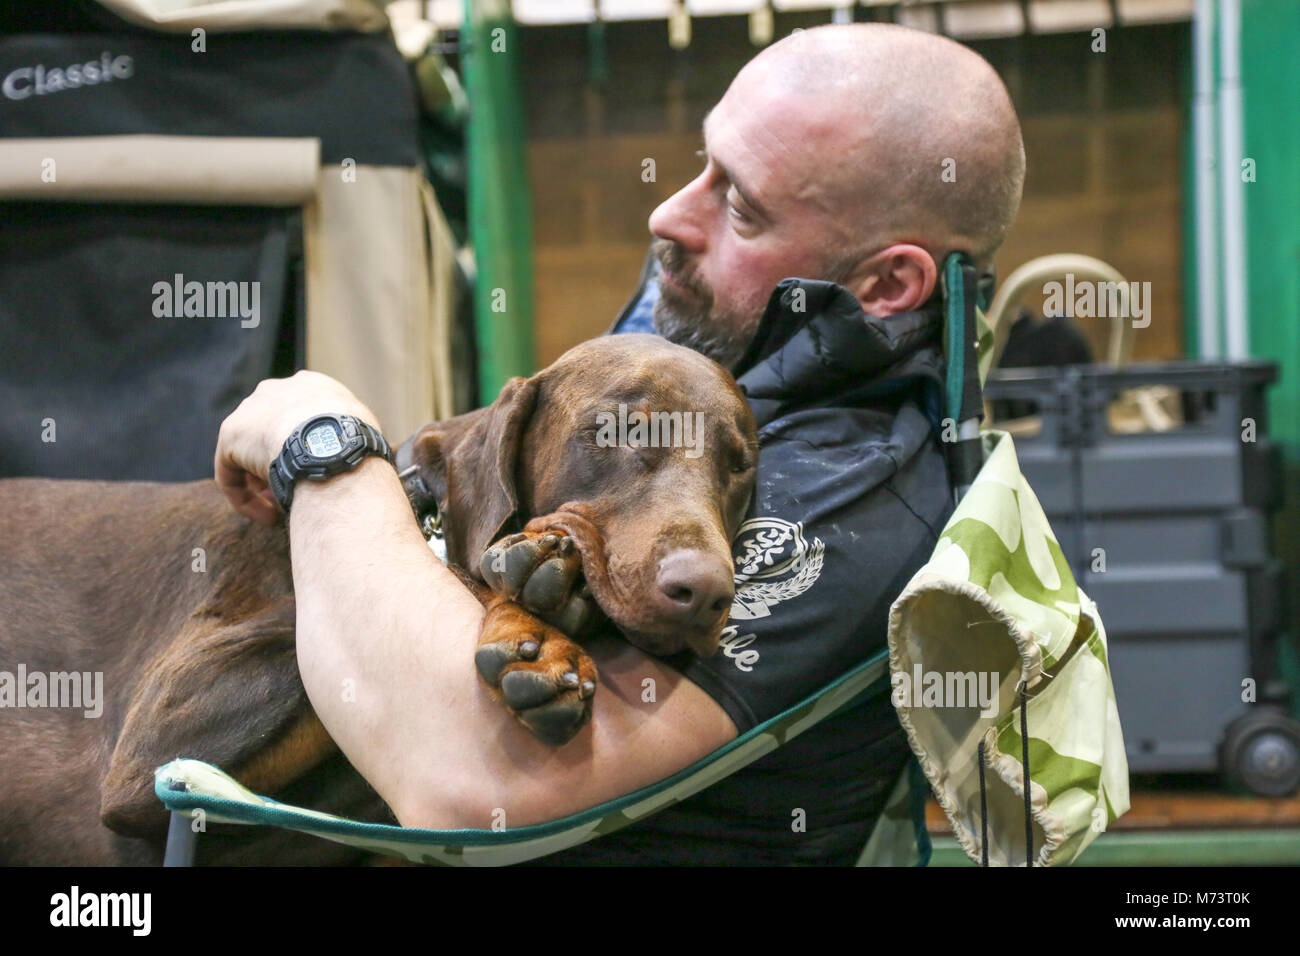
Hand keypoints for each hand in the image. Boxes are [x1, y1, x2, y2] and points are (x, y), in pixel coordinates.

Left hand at [214, 370, 377, 525]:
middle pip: (271, 432)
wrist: (330, 443)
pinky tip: (270, 518)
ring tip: (283, 510)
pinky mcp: (230, 435)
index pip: (300, 415)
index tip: (314, 472)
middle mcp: (276, 390)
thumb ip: (350, 437)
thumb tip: (355, 460)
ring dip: (265, 483)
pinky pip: (232, 474)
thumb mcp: (365, 432)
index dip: (306, 448)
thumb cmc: (357, 443)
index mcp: (310, 386)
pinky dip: (246, 499)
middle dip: (279, 462)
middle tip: (294, 491)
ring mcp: (250, 410)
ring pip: (249, 454)